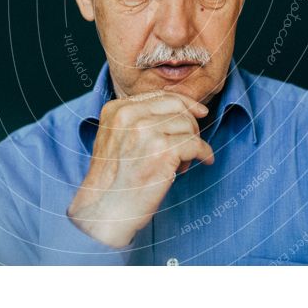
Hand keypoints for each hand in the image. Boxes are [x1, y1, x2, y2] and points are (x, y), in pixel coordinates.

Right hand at [67, 90, 214, 247]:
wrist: (104, 211)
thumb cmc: (113, 182)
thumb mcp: (116, 139)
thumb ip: (139, 121)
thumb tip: (180, 110)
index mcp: (117, 110)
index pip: (160, 96)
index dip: (184, 103)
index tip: (199, 111)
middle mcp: (129, 116)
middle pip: (177, 107)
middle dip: (190, 125)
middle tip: (190, 144)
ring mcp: (146, 132)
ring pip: (188, 126)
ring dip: (192, 144)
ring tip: (181, 164)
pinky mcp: (162, 150)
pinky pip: (196, 143)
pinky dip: (204, 153)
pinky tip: (204, 161)